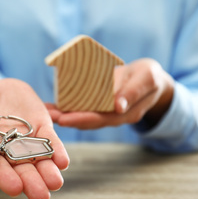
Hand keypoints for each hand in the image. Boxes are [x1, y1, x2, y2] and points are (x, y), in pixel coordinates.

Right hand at [0, 75, 68, 198]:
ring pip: (37, 159)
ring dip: (47, 172)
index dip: (3, 177)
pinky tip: (62, 162)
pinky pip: (50, 141)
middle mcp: (5, 148)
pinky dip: (57, 151)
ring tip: (55, 183)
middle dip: (30, 182)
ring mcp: (25, 138)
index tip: (14, 188)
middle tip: (41, 197)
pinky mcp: (41, 127)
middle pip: (18, 168)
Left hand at [47, 58, 173, 128]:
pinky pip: (83, 108)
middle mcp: (113, 117)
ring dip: (64, 115)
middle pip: (88, 121)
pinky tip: (52, 105)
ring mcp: (106, 112)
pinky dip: (67, 108)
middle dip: (67, 119)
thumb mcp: (147, 79)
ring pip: (83, 116)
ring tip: (46, 111)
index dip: (82, 119)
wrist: (151, 80)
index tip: (64, 119)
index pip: (102, 119)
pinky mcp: (100, 106)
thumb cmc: (150, 77)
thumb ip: (134, 91)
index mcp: (126, 113)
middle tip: (48, 116)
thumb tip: (118, 106)